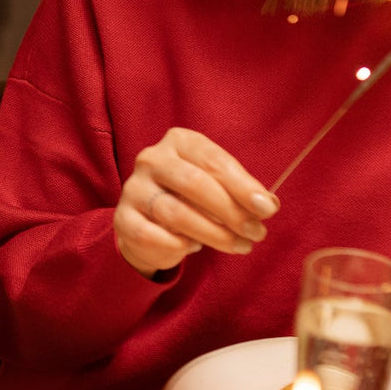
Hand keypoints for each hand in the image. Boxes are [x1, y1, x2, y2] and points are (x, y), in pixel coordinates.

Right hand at [113, 127, 278, 276]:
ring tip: (239, 245)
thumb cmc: (190, 198)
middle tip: (256, 232)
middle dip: (231, 211)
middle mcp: (152, 159)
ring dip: (214, 234)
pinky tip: (194, 247)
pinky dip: (178, 245)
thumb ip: (240, 192)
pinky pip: (153, 235)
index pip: (214, 160)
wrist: (148, 221)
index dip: (243, 186)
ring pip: (176, 213)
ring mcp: (134, 188)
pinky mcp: (123, 218)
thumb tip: (267, 204)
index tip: (267, 209)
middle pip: (195, 184)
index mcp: (179, 141)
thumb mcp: (216, 186)